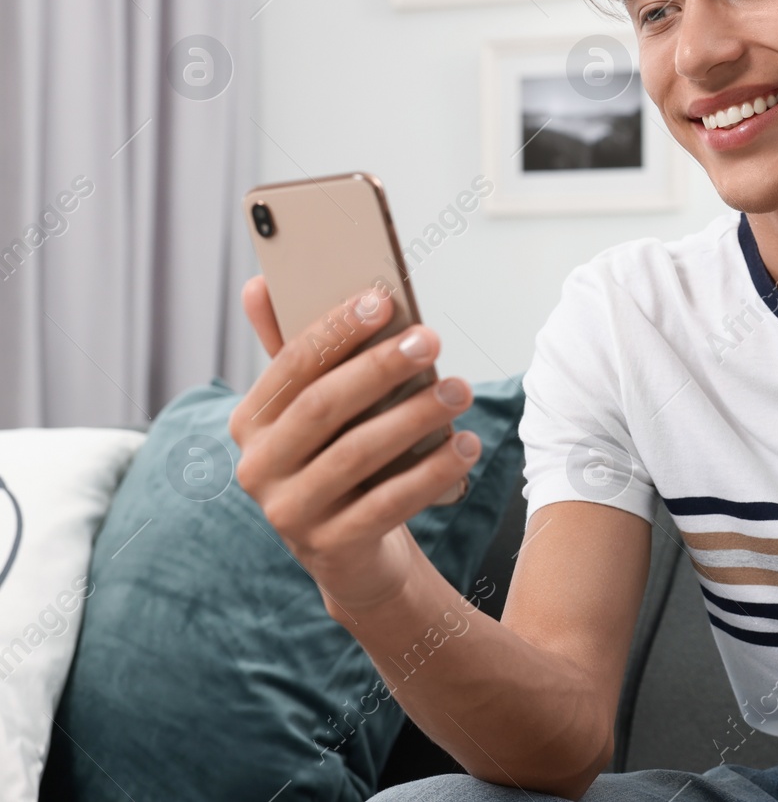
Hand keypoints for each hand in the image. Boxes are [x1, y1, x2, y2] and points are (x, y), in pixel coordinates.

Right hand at [227, 277, 480, 618]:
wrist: (354, 554)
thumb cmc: (342, 460)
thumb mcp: (318, 411)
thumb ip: (298, 352)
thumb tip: (257, 284)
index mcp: (252, 421)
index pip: (291, 365)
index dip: (335, 330)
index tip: (382, 299)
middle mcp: (259, 467)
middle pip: (322, 406)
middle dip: (379, 367)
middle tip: (431, 339)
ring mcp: (290, 512)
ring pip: (356, 454)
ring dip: (414, 416)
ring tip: (460, 390)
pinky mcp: (330, 548)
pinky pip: (387, 504)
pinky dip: (431, 472)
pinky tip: (465, 445)